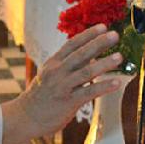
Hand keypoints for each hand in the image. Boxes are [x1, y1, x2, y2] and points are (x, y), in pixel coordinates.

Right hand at [0, 25, 121, 143]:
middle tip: (114, 35)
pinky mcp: (67, 102)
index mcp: (53, 63)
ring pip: (86, 72)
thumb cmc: (40, 96)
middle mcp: (57, 72)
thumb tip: (90, 56)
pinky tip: (116, 82)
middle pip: (80, 54)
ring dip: (104, 63)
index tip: (102, 27)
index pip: (72, 44)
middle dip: (98, 43)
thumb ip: (67, 66)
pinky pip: (89, 92)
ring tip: (119, 56)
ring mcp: (62, 86)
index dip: (88, 35)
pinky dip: (103, 86)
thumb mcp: (49, 75)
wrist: (25, 117)